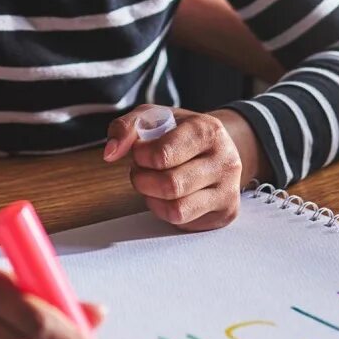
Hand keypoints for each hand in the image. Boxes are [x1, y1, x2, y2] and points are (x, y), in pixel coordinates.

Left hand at [104, 107, 246, 229]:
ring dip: (152, 198)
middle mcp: (225, 160)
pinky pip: (184, 222)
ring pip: (177, 209)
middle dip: (143, 180)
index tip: (139, 152)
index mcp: (207, 130)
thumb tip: (110, 153)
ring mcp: (228, 188)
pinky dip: (165, 211)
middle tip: (140, 171)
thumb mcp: (153, 117)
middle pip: (170, 185)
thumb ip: (126, 127)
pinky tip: (167, 197)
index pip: (163, 155)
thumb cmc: (180, 132)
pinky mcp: (226, 212)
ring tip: (152, 183)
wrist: (217, 146)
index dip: (140, 157)